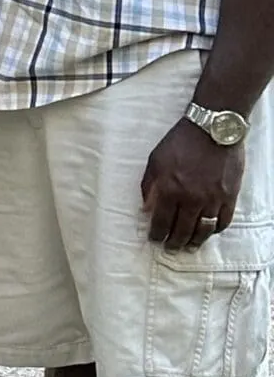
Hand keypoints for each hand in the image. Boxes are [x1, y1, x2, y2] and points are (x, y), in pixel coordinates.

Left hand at [141, 115, 244, 249]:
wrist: (213, 128)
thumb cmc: (181, 141)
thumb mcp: (156, 159)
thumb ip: (149, 185)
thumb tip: (145, 208)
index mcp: (170, 189)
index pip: (162, 222)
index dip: (157, 234)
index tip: (154, 239)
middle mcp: (192, 198)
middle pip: (182, 230)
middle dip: (174, 242)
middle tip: (170, 247)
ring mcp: (213, 199)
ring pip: (203, 230)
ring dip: (195, 241)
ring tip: (189, 246)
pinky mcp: (230, 196)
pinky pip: (223, 221)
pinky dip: (215, 229)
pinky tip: (208, 231)